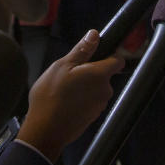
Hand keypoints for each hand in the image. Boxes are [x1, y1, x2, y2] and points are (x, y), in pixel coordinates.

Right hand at [18, 30, 123, 160]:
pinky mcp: (93, 117)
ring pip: (96, 88)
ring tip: (65, 89)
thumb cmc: (51, 96)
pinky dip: (81, 100)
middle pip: (104, 75)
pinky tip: (66, 102)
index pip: (118, 60)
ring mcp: (100, 105)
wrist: (46, 130)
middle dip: (90, 72)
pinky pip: (90, 102)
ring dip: (85, 86)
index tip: (96, 55)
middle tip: (70, 74)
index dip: (109, 55)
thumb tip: (94, 34)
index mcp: (99, 74)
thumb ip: (82, 50)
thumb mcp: (62, 66)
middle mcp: (105, 90)